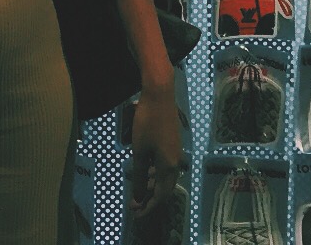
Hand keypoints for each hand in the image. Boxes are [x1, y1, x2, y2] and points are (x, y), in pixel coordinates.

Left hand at [128, 87, 185, 219]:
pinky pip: (164, 165)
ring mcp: (175, 152)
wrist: (160, 96)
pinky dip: (154, 172)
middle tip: (135, 204)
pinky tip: (145, 170)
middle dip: (149, 198)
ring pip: (164, 176)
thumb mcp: (139, 151)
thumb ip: (139, 175)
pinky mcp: (172, 143)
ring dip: (151, 185)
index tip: (136, 214)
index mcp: (169, 167)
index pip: (160, 195)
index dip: (148, 207)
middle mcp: (175, 162)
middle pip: (164, 188)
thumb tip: (138, 196)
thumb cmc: (147, 122)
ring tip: (137, 189)